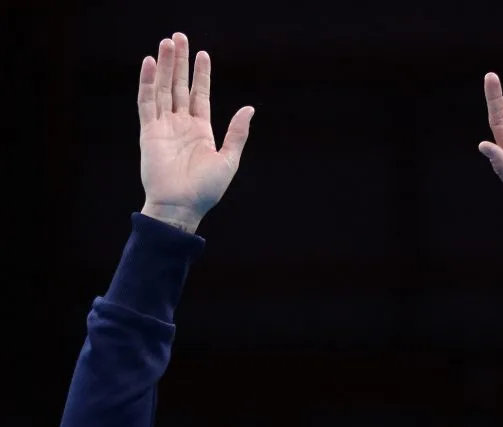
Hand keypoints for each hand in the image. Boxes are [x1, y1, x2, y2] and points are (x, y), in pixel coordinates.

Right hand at [138, 32, 253, 224]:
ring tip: (167, 42)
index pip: (199, 95)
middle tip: (178, 37)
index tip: (202, 54)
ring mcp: (164, 127)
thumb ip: (237, 134)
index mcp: (200, 131)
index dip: (201, 74)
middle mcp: (181, 125)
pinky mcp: (149, 132)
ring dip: (164, 66)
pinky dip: (147, 82)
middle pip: (179, 86)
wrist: (181, 206)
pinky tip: (148, 63)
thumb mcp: (228, 160)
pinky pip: (146, 103)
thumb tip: (249, 108)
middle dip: (180, 62)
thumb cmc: (206, 190)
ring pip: (163, 89)